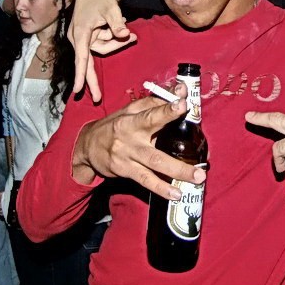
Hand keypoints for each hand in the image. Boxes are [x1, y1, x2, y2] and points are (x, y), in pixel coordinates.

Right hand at [69, 0, 137, 100]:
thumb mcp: (111, 8)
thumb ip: (117, 23)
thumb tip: (124, 34)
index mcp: (80, 33)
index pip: (81, 57)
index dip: (80, 74)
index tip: (77, 90)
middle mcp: (79, 38)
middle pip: (87, 62)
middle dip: (93, 80)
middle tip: (98, 98)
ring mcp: (85, 37)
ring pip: (103, 48)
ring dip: (117, 41)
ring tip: (127, 25)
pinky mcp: (90, 36)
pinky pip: (105, 42)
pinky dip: (114, 36)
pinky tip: (121, 22)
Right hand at [72, 86, 206, 200]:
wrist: (88, 146)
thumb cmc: (115, 125)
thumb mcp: (131, 110)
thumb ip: (156, 102)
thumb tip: (180, 90)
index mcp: (132, 119)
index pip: (151, 112)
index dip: (167, 109)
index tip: (182, 103)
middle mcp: (129, 138)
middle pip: (154, 144)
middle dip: (176, 151)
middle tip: (197, 156)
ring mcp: (127, 156)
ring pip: (154, 165)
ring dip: (177, 172)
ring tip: (197, 178)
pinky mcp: (125, 171)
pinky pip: (146, 180)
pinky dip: (161, 188)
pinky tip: (175, 194)